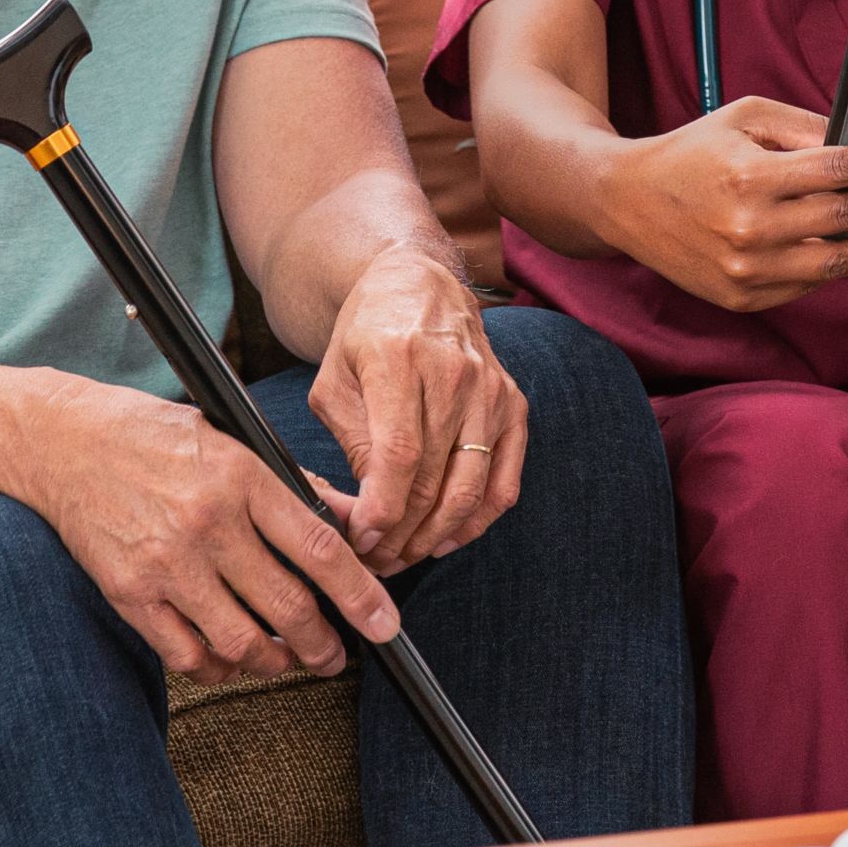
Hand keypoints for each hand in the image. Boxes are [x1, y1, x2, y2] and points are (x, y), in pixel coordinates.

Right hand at [3, 374, 399, 682]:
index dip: (360, 596)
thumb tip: (356, 524)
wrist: (63, 441)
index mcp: (241, 475)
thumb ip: (294, 486)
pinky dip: (218, 668)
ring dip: (275, 662)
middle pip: (287, 605)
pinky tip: (231, 660)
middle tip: (335, 655)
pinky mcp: (129, 593)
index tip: (384, 625)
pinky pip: (186, 654)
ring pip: (241, 640)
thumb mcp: (231, 440)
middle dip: (323, 644)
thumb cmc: (154, 436)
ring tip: (287, 659)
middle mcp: (207, 522)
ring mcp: (166, 563)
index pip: (319, 547)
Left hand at [302, 247, 525, 568]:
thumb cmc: (366, 334)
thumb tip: (367, 512)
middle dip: (401, 533)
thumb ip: (351, 442)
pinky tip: (448, 537)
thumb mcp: (334, 380)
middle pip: (433, 478)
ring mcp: (490, 390)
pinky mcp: (513, 405)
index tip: (363, 539)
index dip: (382, 509)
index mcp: (399, 358)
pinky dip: (478, 520)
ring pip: (470, 488)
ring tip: (406, 555)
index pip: (399, 454)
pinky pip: (504, 481)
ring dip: (436, 535)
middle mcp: (453, 373)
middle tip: (376, 560)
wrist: (419, 285)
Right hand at [593, 99, 847, 312]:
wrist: (625, 203)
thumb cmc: (692, 151)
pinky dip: (844, 268)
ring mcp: (746, 270)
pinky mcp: (743, 298)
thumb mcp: (744, 118)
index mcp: (750, 175)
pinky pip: (808, 284)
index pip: (840, 168)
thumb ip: (804, 127)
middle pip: (847, 217)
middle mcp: (749, 228)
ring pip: (837, 262)